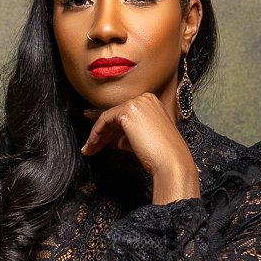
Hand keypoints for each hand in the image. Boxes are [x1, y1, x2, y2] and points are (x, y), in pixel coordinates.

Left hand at [79, 89, 194, 181]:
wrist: (171, 161)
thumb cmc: (163, 156)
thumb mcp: (146, 141)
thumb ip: (131, 137)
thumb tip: (118, 141)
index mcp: (153, 103)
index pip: (125, 114)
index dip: (109, 127)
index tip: (96, 136)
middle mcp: (145, 99)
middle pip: (116, 116)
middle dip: (101, 133)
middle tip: (89, 146)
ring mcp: (137, 103)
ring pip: (109, 117)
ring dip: (97, 135)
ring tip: (88, 149)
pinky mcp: (128, 111)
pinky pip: (105, 120)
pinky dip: (96, 133)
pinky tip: (93, 144)